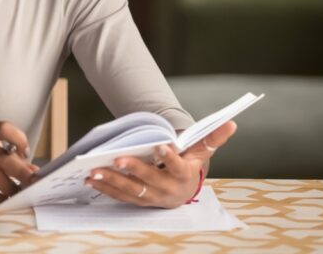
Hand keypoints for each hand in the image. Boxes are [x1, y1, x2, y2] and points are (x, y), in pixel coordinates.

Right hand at [0, 121, 38, 203]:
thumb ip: (11, 156)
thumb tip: (33, 171)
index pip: (3, 128)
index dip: (18, 139)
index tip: (25, 153)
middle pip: (0, 155)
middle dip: (20, 170)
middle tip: (33, 181)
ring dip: (9, 186)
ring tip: (19, 193)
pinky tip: (4, 199)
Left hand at [84, 120, 236, 207]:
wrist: (183, 190)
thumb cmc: (190, 164)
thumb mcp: (201, 151)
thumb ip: (213, 137)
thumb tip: (232, 122)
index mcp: (185, 175)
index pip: (178, 166)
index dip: (170, 157)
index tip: (160, 145)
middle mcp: (168, 189)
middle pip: (149, 180)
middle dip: (133, 169)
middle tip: (117, 159)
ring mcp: (152, 197)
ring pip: (131, 190)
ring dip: (112, 181)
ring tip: (95, 171)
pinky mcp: (138, 200)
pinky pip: (120, 196)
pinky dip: (105, 188)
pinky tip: (90, 179)